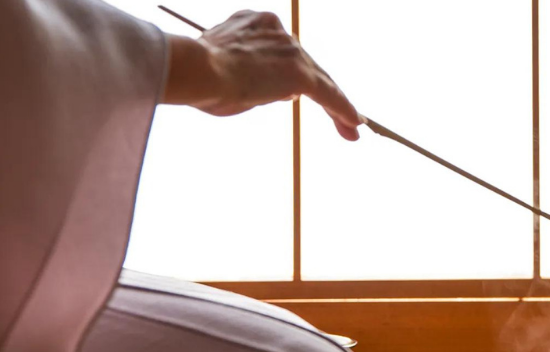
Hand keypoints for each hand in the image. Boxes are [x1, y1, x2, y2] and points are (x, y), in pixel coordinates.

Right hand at [163, 11, 360, 139]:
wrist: (194, 70)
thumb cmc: (196, 79)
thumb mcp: (223, 72)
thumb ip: (250, 76)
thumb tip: (275, 90)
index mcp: (254, 25)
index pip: (283, 51)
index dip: (295, 70)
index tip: (301, 86)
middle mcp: (277, 32)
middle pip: (307, 63)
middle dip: (323, 89)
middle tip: (342, 114)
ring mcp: (290, 51)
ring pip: (319, 80)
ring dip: (335, 105)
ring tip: (351, 129)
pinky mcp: (300, 74)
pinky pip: (328, 93)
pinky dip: (342, 109)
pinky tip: (354, 124)